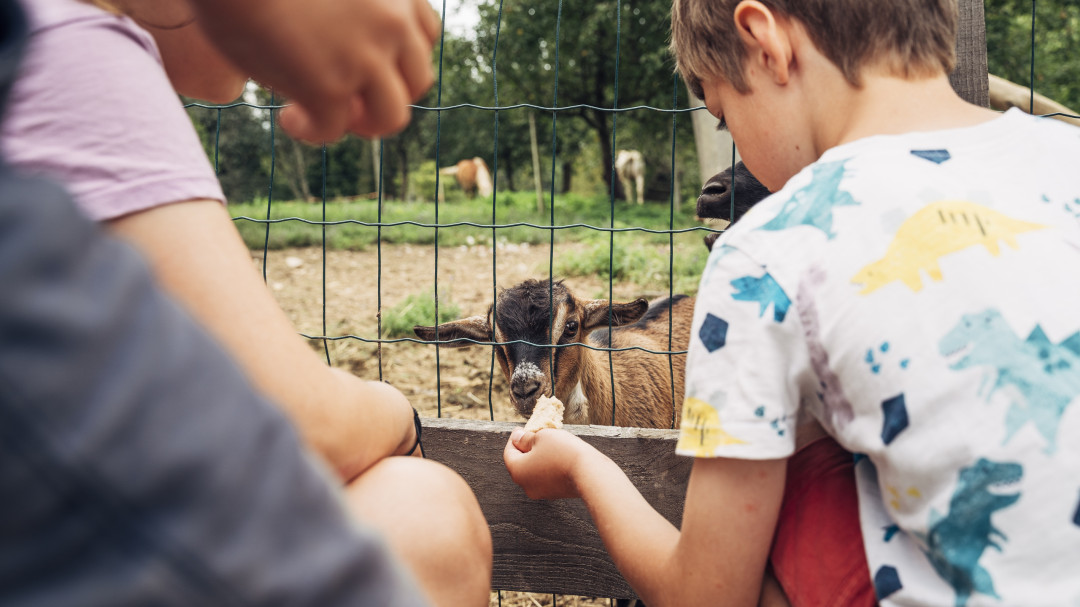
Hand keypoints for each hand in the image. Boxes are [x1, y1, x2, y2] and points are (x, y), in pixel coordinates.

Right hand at [191, 0, 440, 141]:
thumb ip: (336, 6)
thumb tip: (306, 48)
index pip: (423, 34)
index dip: (398, 58)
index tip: (369, 63)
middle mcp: (392, 22)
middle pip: (416, 78)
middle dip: (385, 94)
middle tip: (351, 99)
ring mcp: (365, 57)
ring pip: (391, 116)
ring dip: (363, 124)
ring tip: (327, 115)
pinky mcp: (330, 88)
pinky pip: (333, 130)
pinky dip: (312, 131)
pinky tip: (289, 119)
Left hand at [503, 428, 599, 499]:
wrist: (589, 472)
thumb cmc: (563, 452)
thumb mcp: (541, 437)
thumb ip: (525, 438)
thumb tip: (517, 438)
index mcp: (517, 471)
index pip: (508, 453)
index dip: (514, 438)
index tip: (520, 429)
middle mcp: (526, 485)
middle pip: (520, 463)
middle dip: (525, 448)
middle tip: (534, 435)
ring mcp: (541, 492)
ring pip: (534, 471)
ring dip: (537, 458)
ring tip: (548, 444)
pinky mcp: (555, 493)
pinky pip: (546, 477)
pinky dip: (548, 467)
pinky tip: (557, 456)